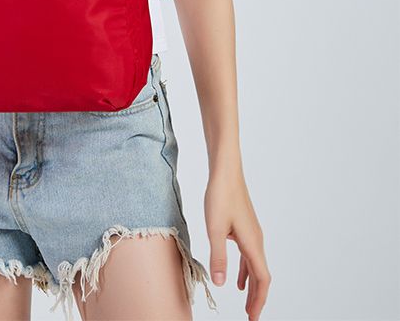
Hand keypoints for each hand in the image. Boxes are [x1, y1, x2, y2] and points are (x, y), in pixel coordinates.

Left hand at [204, 163, 270, 320]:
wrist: (225, 170)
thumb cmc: (221, 195)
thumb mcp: (215, 228)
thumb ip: (218, 257)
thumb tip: (221, 284)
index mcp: (252, 243)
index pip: (262, 279)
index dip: (258, 300)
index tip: (253, 318)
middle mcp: (256, 240)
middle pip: (261, 276)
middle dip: (256, 297)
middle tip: (250, 316)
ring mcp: (251, 233)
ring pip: (255, 266)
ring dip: (251, 285)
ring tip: (245, 302)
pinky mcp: (244, 227)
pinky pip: (248, 255)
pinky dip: (245, 270)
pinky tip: (236, 277)